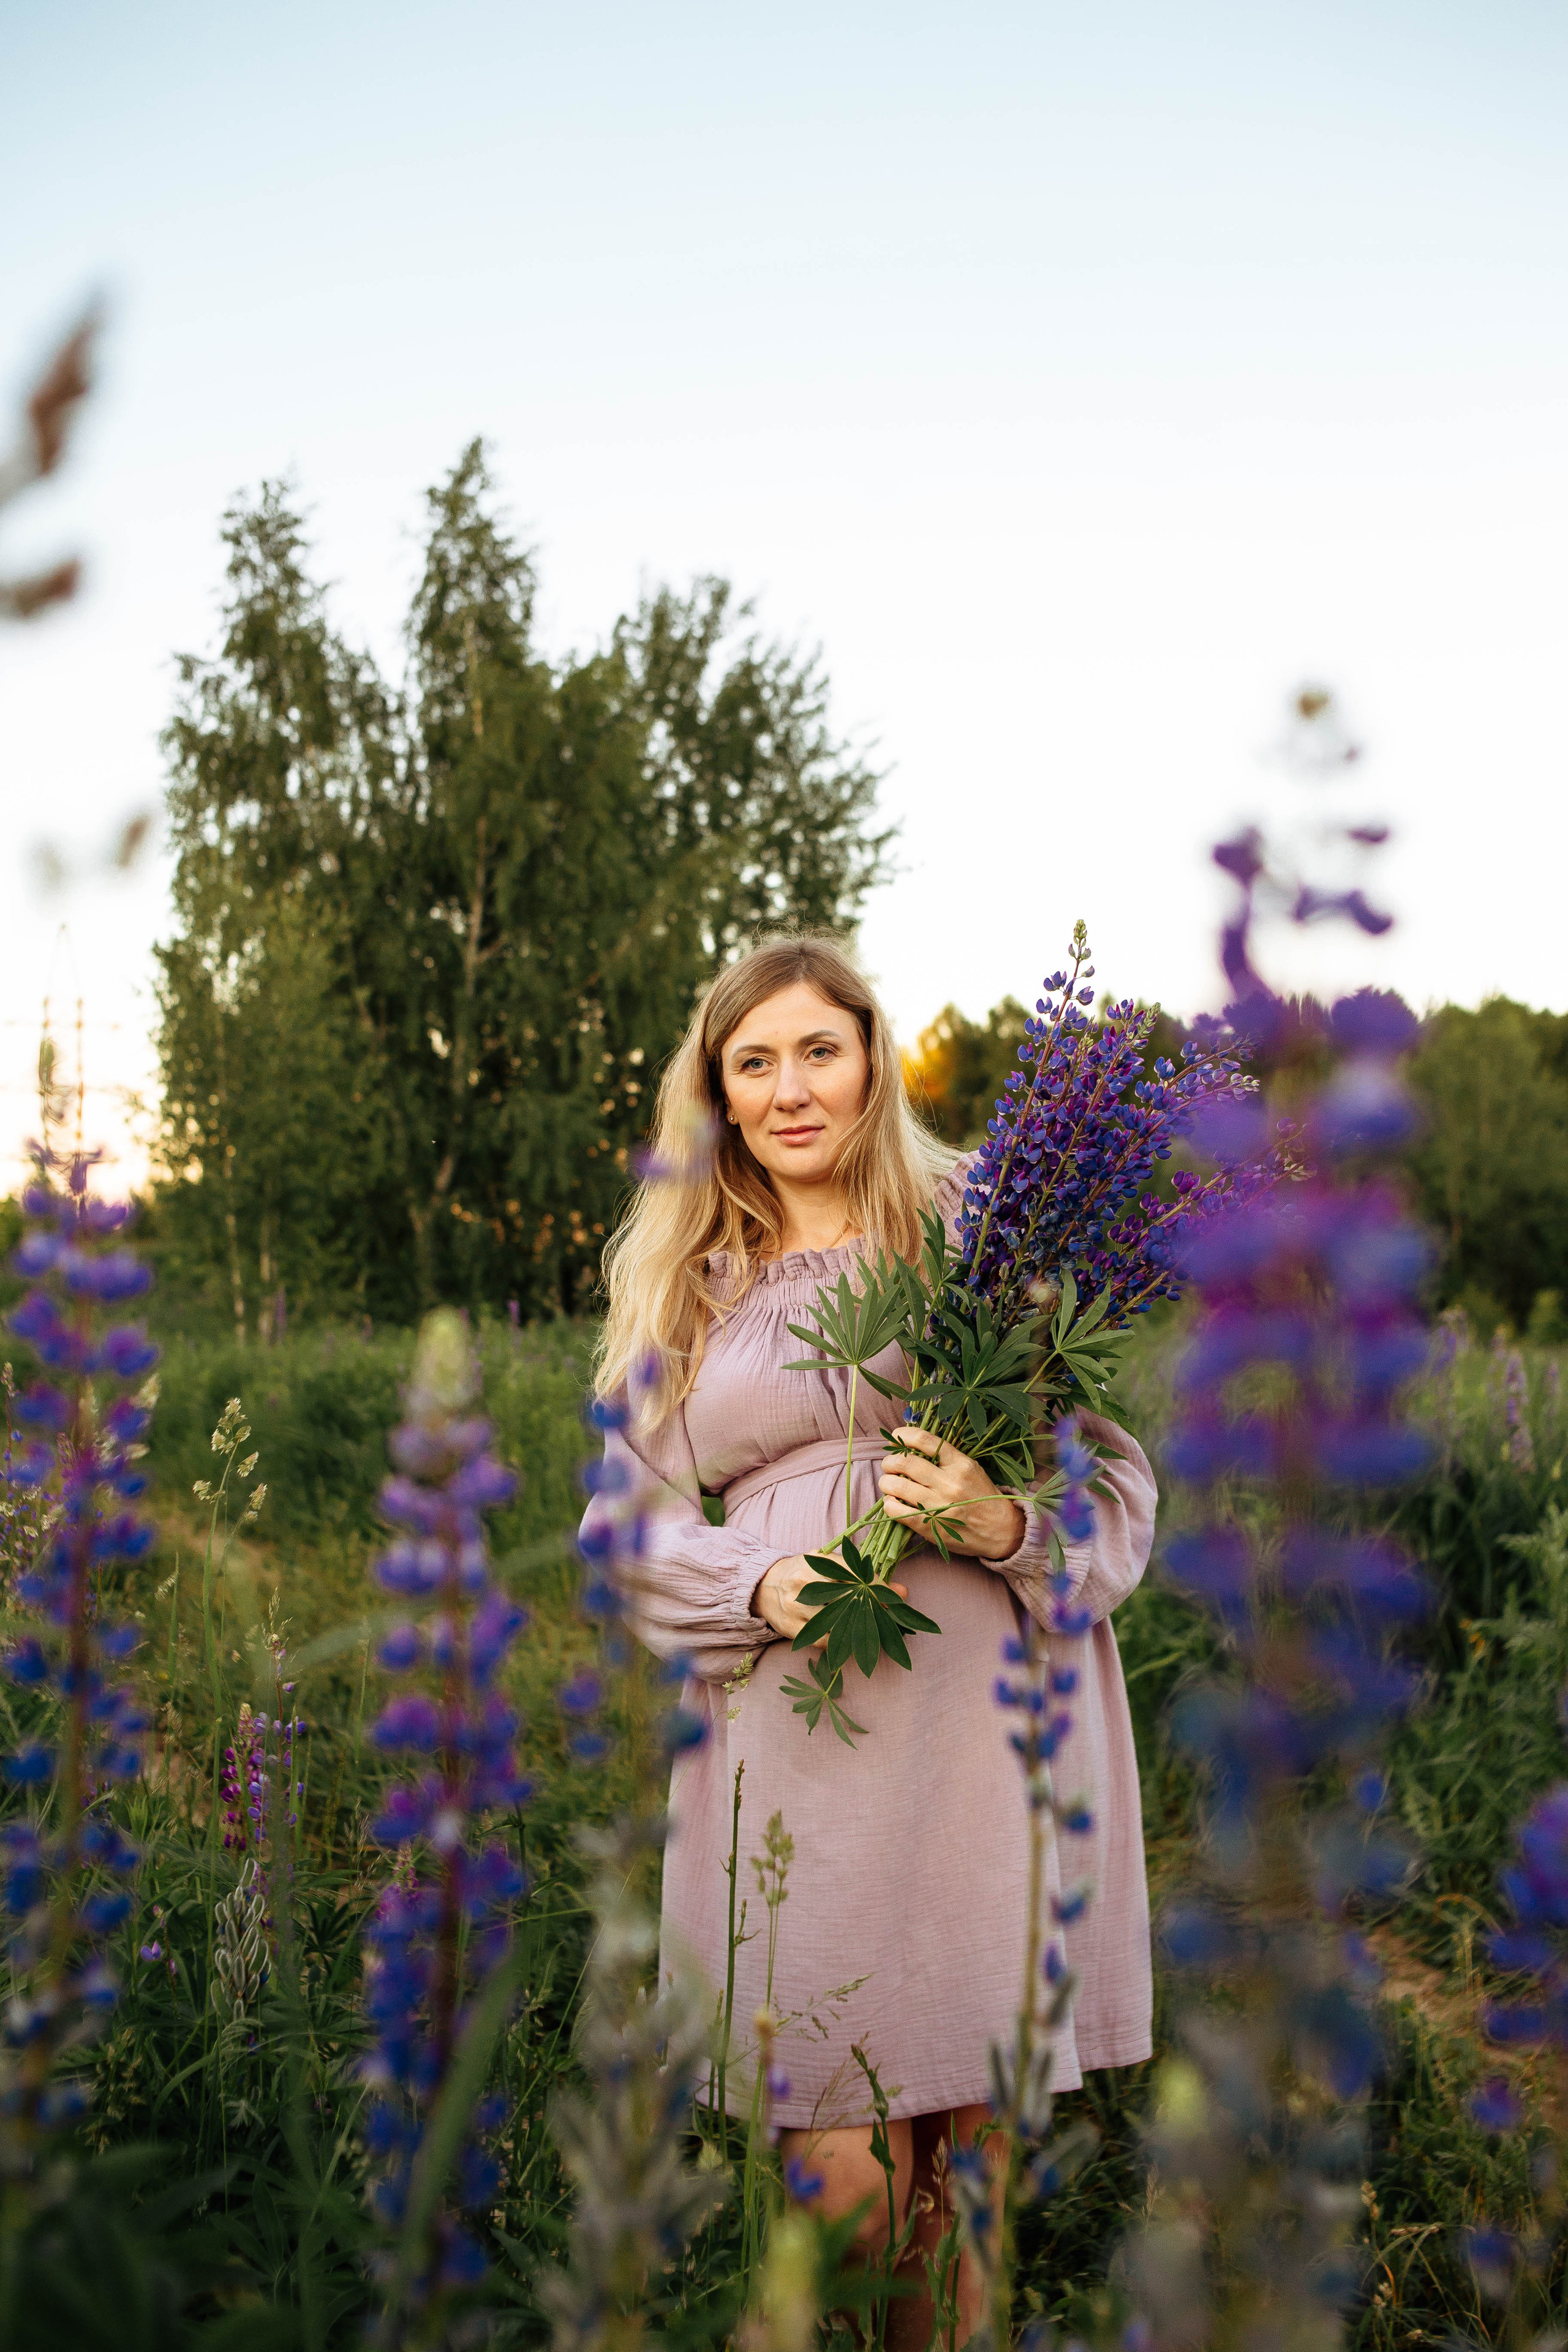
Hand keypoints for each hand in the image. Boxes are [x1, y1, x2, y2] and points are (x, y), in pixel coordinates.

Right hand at [752, 1555, 907, 1641]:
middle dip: (874, 1611)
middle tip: (891, 1618)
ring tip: (873, 1629)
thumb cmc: (802, 1572)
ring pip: (838, 1623)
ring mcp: (797, 1608)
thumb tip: (902, 1591)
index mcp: (816, 1562)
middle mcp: (805, 1584)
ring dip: (859, 1629)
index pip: (855, 1574)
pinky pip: (824, 1641)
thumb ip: (862, 1574)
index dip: (878, 1587)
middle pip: (849, 1600)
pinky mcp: (791, 1628)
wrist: (762, 1587)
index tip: (897, 1597)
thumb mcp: (827, 1564)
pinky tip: (847, 1638)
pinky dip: (840, 1642)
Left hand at [877, 1427, 1025, 1561]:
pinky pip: (897, 1511)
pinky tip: (893, 1503)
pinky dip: (889, 1504)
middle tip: (889, 1466)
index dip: (903, 1435)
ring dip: (886, 1483)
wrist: (1001, 1531)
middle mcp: (949, 1483)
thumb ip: (946, 1459)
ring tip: (889, 1484)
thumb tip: (912, 1448)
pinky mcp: (930, 1526)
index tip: (896, 1436)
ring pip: (897, 1486)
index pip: (925, 1440)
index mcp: (960, 1464)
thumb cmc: (982, 1497)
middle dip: (890, 1462)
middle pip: (905, 1463)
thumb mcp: (971, 1469)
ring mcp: (939, 1505)